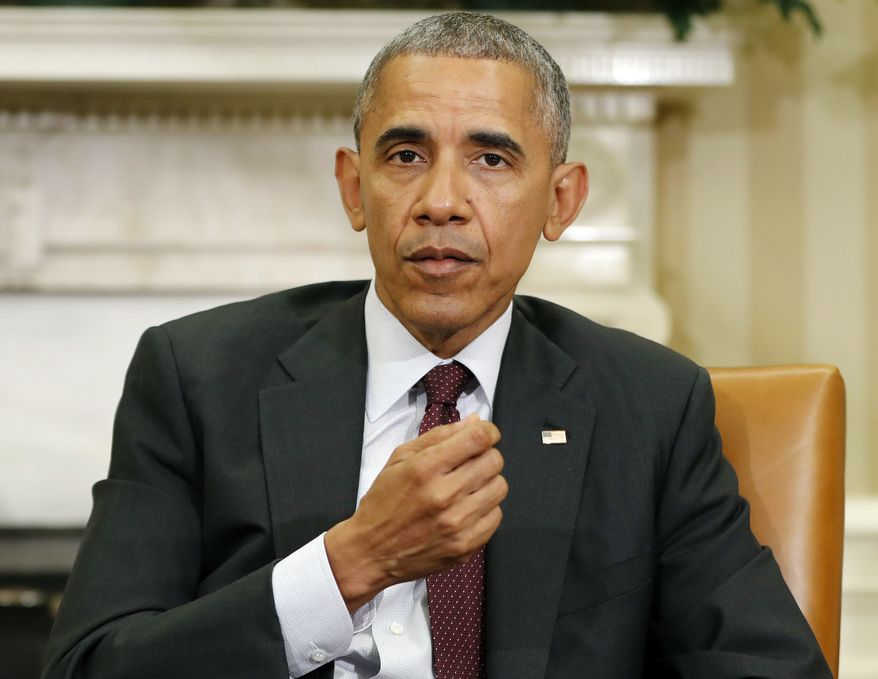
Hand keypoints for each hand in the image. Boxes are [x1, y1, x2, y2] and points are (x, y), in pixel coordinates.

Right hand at [324, 414, 506, 611]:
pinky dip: (485, 508)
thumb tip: (475, 422)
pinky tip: (466, 508)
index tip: (486, 434)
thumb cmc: (383, 503)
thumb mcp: (400, 459)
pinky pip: (496, 515)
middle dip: (485, 455)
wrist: (372, 552)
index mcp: (425, 469)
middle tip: (470, 462)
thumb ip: (438, 437)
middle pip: (494, 461)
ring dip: (487, 482)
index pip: (477, 438)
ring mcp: (457, 524)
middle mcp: (443, 496)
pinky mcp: (465, 546)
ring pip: (499, 487)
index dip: (488, 431)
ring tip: (467, 486)